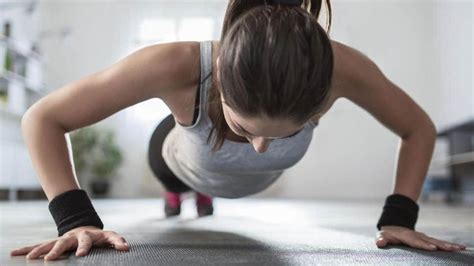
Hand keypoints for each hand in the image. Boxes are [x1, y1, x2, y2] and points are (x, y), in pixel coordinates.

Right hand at [10, 226, 129, 260]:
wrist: (84, 228)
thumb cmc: (99, 237)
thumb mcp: (110, 237)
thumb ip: (117, 242)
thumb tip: (126, 248)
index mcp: (88, 236)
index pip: (87, 240)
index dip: (85, 247)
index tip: (81, 255)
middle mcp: (73, 237)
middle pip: (64, 242)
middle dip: (57, 250)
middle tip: (50, 259)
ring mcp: (62, 240)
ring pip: (49, 244)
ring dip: (40, 251)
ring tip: (31, 258)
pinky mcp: (53, 243)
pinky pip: (39, 246)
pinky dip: (27, 250)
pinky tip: (15, 253)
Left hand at [376, 225, 466, 250]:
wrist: (393, 227)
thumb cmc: (387, 234)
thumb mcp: (382, 236)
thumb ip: (381, 239)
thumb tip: (379, 243)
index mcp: (407, 236)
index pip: (416, 242)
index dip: (424, 245)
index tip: (433, 248)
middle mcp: (418, 236)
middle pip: (430, 241)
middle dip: (441, 245)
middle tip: (451, 248)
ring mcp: (424, 237)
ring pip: (438, 241)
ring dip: (448, 245)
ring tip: (459, 248)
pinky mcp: (428, 239)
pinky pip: (440, 242)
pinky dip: (450, 245)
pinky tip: (460, 248)